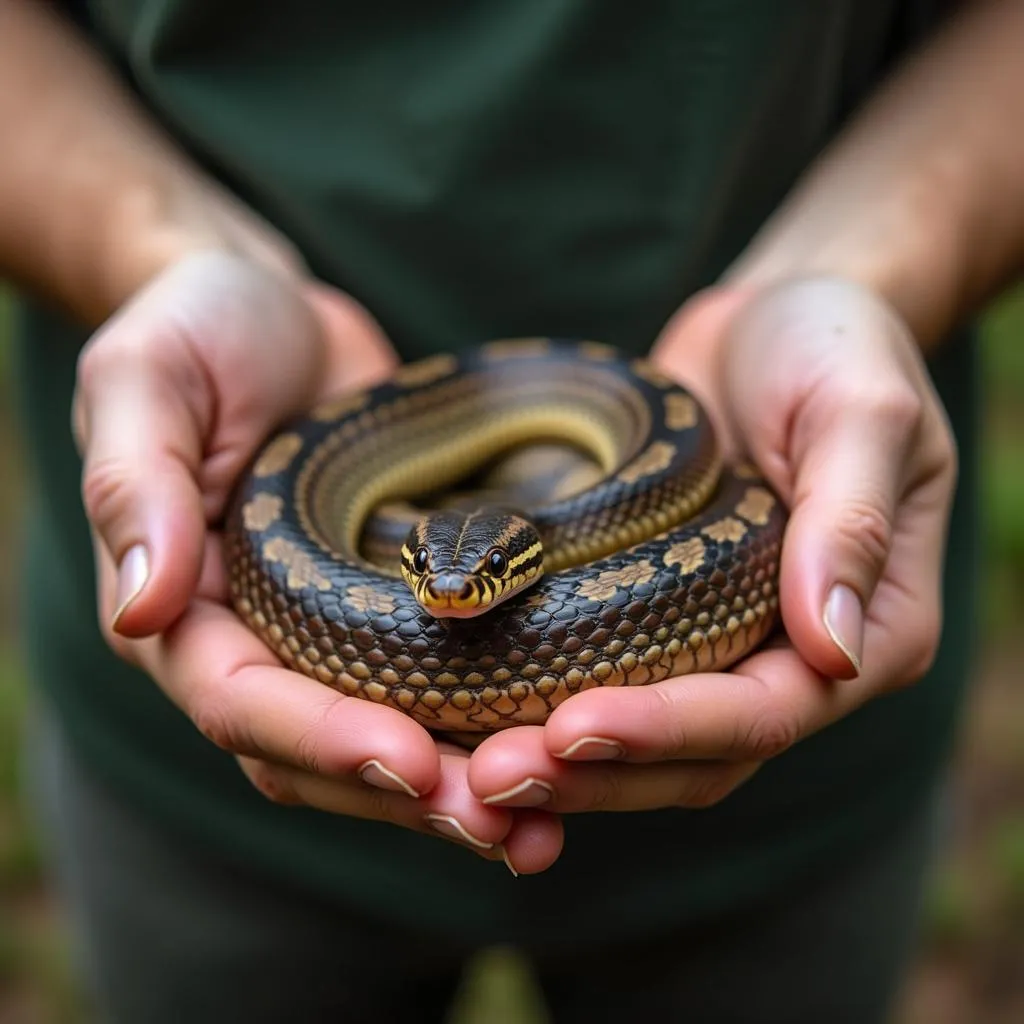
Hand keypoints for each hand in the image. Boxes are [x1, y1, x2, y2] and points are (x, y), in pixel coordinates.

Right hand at [73, 250, 561, 870]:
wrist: (280, 314)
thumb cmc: (202, 330)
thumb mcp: (151, 379)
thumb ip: (137, 483)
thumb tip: (142, 602)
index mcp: (184, 608)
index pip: (242, 702)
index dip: (323, 739)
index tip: (411, 761)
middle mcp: (256, 642)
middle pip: (322, 752)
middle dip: (408, 794)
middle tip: (503, 826)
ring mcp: (331, 633)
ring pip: (385, 740)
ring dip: (456, 791)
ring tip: (543, 826)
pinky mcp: (394, 612)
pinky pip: (437, 687)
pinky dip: (485, 728)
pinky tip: (558, 750)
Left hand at [467, 277, 956, 813]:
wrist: (772, 320)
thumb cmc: (833, 346)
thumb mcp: (861, 409)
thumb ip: (850, 520)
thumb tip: (833, 648)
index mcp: (869, 628)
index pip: (766, 710)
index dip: (669, 727)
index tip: (572, 725)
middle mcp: (792, 657)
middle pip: (693, 754)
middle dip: (593, 771)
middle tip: (487, 777)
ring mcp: (724, 644)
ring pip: (642, 744)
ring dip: (558, 764)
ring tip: (466, 771)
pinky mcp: (659, 618)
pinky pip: (605, 683)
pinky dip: (544, 713)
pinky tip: (472, 723)